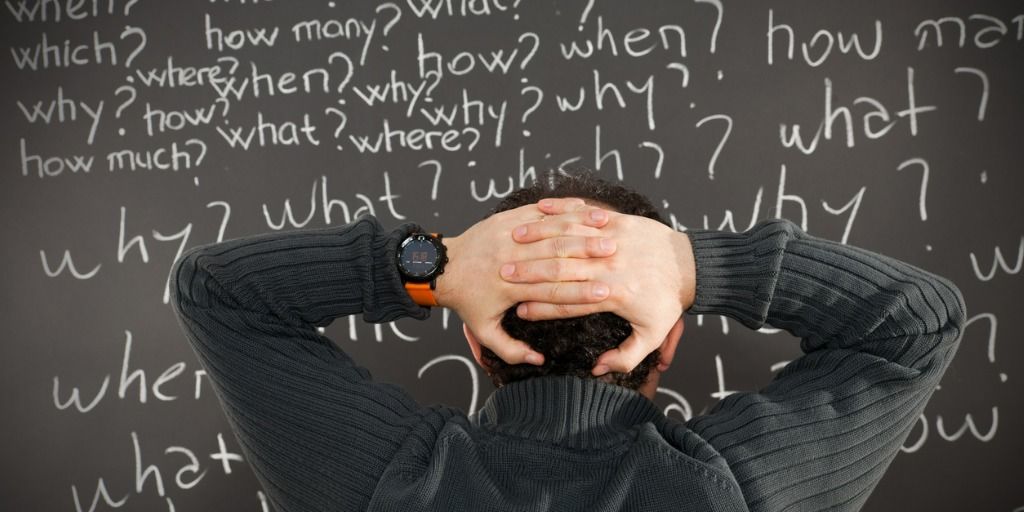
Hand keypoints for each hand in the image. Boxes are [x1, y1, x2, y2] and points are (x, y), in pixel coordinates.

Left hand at [433, 198, 617, 365]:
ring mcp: (509, 235)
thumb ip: (511, 349)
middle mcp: (511, 258)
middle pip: (557, 256)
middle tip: (616, 255)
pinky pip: (540, 211)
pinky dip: (564, 210)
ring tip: (607, 230)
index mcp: (510, 288)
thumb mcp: (483, 331)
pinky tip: (586, 209)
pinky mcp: (507, 218)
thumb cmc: (466, 301)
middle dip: (588, 255)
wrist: (442, 267)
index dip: (581, 292)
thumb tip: (538, 360)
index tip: (607, 292)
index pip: (552, 291)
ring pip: (551, 229)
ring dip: (581, 230)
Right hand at [502, 201, 696, 375]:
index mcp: (613, 296)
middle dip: (529, 274)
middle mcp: (609, 267)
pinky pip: (584, 215)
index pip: (568, 303)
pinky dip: (562, 211)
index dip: (542, 309)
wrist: (690, 265)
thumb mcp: (652, 335)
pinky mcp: (618, 222)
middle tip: (503, 275)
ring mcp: (613, 241)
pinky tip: (539, 210)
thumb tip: (598, 368)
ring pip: (568, 240)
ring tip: (513, 241)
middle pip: (561, 271)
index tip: (519, 311)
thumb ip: (625, 356)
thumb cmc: (668, 301)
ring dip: (538, 239)